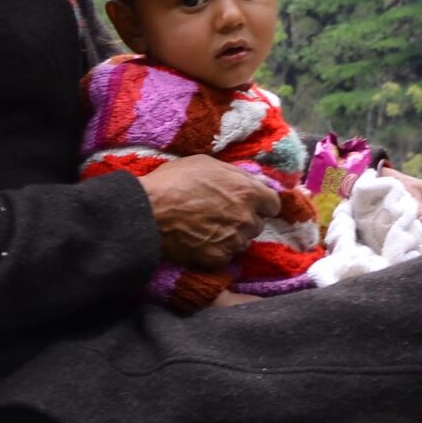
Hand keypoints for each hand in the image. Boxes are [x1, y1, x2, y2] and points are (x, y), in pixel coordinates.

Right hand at [138, 156, 277, 272]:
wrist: (148, 211)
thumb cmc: (174, 181)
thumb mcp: (207, 164)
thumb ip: (233, 175)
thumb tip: (246, 182)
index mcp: (247, 191)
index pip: (273, 204)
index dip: (261, 204)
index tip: (250, 204)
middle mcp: (246, 218)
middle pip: (258, 224)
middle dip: (245, 220)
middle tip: (223, 215)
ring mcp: (233, 241)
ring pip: (243, 242)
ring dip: (232, 237)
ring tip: (209, 229)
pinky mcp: (217, 258)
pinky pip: (226, 257)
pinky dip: (217, 252)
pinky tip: (201, 242)